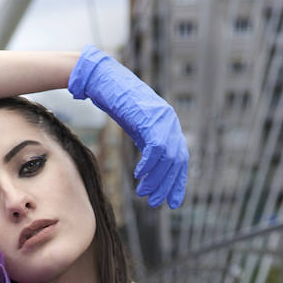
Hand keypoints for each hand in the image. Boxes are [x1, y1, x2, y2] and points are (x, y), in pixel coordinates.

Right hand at [68, 46, 187, 208]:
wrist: (102, 79)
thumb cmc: (114, 100)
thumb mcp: (136, 123)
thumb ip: (147, 138)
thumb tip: (150, 163)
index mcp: (167, 123)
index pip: (180, 157)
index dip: (177, 181)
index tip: (173, 201)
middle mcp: (169, 120)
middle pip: (176, 160)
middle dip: (167, 185)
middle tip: (156, 203)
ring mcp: (160, 118)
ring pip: (167, 157)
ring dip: (156, 179)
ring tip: (146, 194)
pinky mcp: (149, 117)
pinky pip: (155, 148)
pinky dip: (148, 165)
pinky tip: (139, 176)